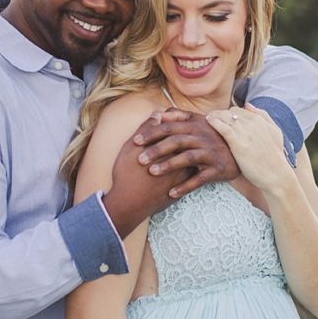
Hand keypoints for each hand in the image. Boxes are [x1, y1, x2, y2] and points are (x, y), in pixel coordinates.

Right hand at [103, 119, 190, 239]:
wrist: (128, 204)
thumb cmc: (126, 175)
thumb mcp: (131, 148)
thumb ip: (146, 129)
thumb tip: (158, 114)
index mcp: (169, 149)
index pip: (179, 132)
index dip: (177, 125)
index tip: (173, 122)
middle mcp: (179, 163)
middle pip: (188, 147)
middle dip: (186, 141)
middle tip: (181, 137)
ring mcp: (181, 179)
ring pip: (191, 163)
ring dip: (189, 157)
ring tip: (183, 152)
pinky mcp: (180, 192)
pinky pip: (190, 179)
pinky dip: (188, 173)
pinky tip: (182, 169)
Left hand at [132, 108, 239, 198]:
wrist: (242, 150)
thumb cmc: (214, 135)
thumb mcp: (199, 121)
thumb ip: (178, 116)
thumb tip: (157, 113)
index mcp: (195, 125)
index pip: (170, 127)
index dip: (152, 133)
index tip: (135, 141)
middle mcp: (202, 137)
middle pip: (176, 141)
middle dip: (156, 150)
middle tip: (139, 159)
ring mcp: (211, 153)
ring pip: (187, 158)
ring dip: (168, 165)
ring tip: (152, 172)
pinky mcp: (217, 168)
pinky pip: (200, 179)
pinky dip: (185, 186)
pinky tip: (171, 193)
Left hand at [206, 104, 291, 194]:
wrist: (276, 175)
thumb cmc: (275, 156)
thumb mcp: (275, 132)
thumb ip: (263, 116)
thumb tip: (247, 104)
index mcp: (260, 120)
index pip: (238, 110)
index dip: (228, 113)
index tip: (222, 118)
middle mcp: (253, 124)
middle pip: (230, 112)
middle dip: (220, 114)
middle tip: (212, 118)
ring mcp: (245, 133)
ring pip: (225, 117)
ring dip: (214, 116)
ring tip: (208, 119)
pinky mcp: (238, 144)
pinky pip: (223, 127)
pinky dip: (214, 122)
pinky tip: (208, 122)